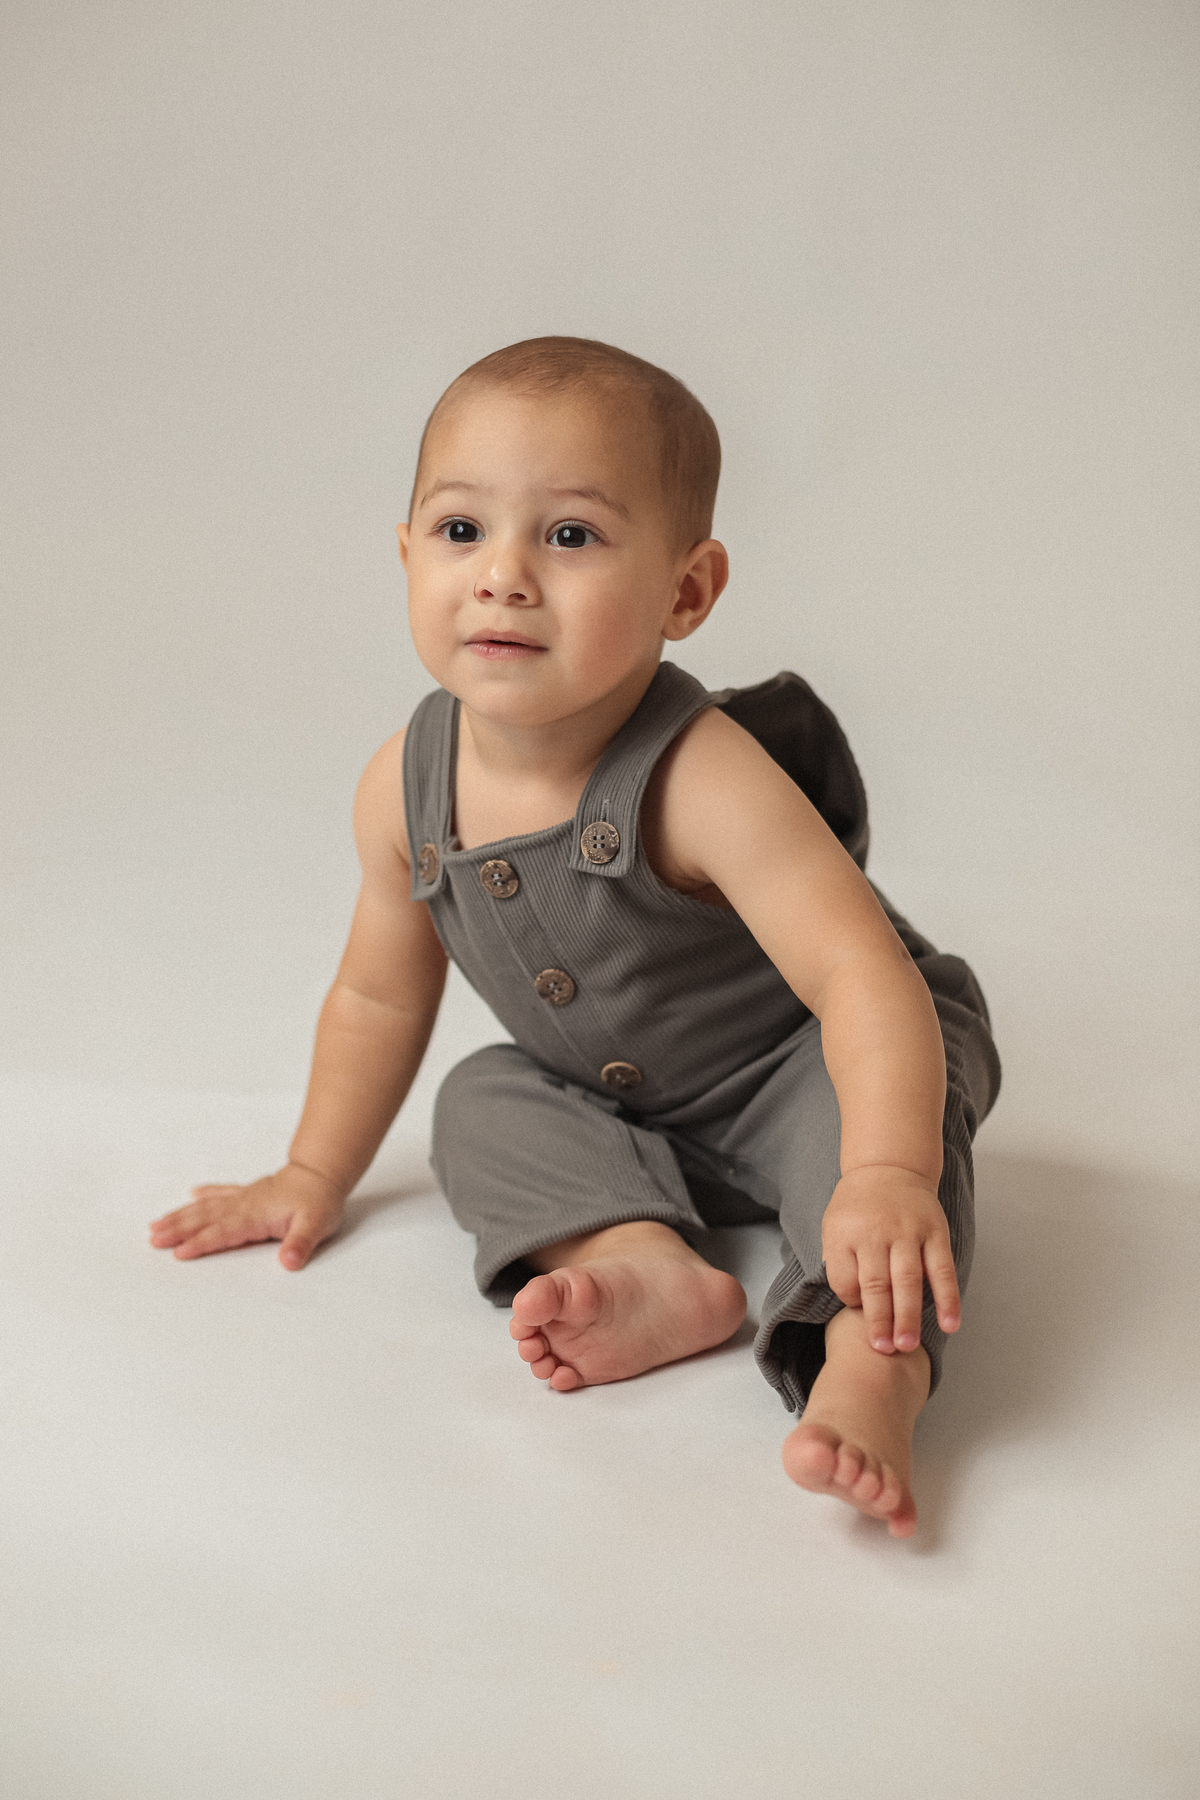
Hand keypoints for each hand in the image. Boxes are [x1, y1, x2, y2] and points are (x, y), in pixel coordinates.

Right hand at [148, 1162, 346, 1270]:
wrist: (322, 1174)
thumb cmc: (319, 1200)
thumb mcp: (316, 1225)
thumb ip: (301, 1244)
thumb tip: (289, 1262)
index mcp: (256, 1215)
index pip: (223, 1232)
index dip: (201, 1242)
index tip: (179, 1252)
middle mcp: (244, 1205)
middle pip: (205, 1218)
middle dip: (178, 1228)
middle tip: (153, 1238)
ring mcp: (244, 1198)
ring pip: (206, 1206)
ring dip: (182, 1215)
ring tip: (157, 1225)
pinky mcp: (249, 1193)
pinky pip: (222, 1193)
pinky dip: (206, 1194)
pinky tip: (192, 1194)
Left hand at [821, 1165, 959, 1354]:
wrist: (888, 1167)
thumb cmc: (858, 1208)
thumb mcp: (835, 1228)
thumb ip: (840, 1263)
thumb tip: (856, 1305)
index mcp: (847, 1233)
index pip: (844, 1278)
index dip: (850, 1302)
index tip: (858, 1317)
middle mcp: (877, 1232)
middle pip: (877, 1283)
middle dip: (880, 1321)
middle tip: (883, 1352)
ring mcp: (909, 1231)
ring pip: (910, 1280)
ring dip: (909, 1316)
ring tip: (907, 1347)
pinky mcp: (935, 1232)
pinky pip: (943, 1270)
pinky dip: (948, 1299)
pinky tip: (950, 1324)